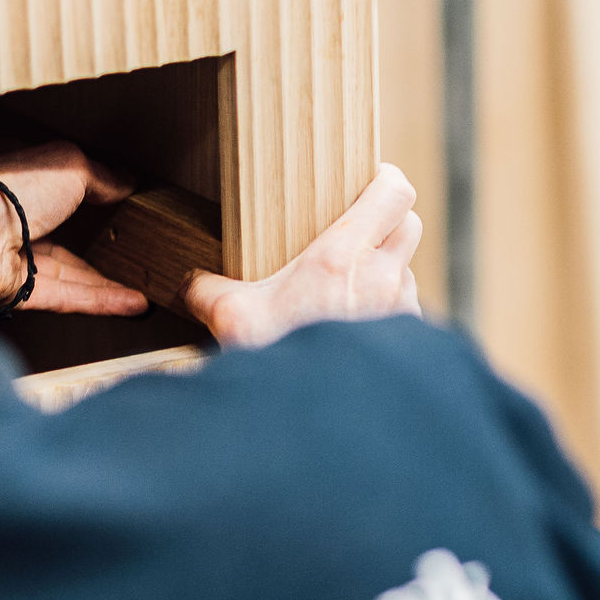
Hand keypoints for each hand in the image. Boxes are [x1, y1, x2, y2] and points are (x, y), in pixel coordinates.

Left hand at [0, 141, 150, 315]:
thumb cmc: (8, 189)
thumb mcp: (68, 163)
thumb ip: (100, 175)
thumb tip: (124, 182)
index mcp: (9, 174)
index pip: (48, 179)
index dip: (81, 185)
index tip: (116, 197)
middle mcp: (7, 214)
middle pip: (58, 228)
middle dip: (94, 239)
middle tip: (129, 245)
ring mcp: (11, 254)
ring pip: (66, 268)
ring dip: (105, 280)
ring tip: (143, 286)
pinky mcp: (17, 290)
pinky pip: (66, 295)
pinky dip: (100, 300)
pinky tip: (134, 304)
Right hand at [182, 163, 421, 347]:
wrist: (314, 420)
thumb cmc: (278, 362)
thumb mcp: (231, 321)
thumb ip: (207, 292)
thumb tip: (188, 284)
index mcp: (342, 258)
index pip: (394, 192)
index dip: (386, 179)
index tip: (368, 179)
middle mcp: (383, 280)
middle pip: (409, 224)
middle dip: (386, 223)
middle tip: (356, 233)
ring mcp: (402, 313)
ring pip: (407, 271)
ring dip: (386, 272)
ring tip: (352, 290)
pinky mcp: (411, 345)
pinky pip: (407, 314)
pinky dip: (388, 313)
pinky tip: (359, 329)